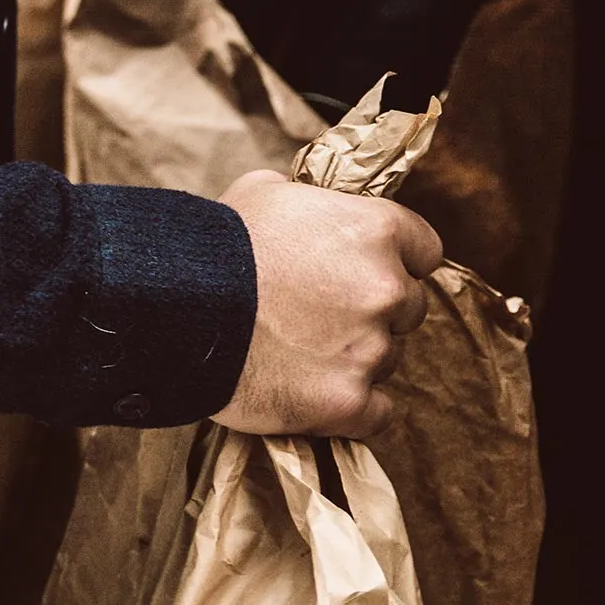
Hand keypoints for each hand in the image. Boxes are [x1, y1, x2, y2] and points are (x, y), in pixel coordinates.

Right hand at [213, 172, 444, 437]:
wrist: (179, 308)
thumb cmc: (218, 244)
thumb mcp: (265, 192)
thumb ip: (309, 202)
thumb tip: (312, 208)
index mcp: (375, 230)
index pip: (425, 249)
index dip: (397, 259)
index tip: (369, 269)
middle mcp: (386, 288)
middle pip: (408, 307)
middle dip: (374, 309)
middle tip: (323, 311)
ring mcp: (370, 349)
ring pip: (388, 357)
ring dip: (357, 355)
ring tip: (302, 350)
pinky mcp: (348, 402)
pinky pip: (378, 412)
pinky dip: (355, 407)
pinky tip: (319, 392)